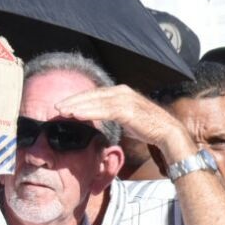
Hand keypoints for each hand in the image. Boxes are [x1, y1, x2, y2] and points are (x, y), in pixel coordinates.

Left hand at [55, 84, 192, 161]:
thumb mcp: (125, 117)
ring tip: (63, 111)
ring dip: (78, 106)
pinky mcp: (128, 110)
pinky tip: (77, 115)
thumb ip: (111, 113)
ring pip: (96, 101)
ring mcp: (125, 100)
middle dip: (74, 101)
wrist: (167, 132)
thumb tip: (97, 117)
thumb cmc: (147, 126)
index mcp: (121, 92)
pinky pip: (104, 110)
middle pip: (93, 95)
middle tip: (57, 107)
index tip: (64, 105)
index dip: (78, 99)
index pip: (95, 94)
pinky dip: (89, 112)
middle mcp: (122, 92)